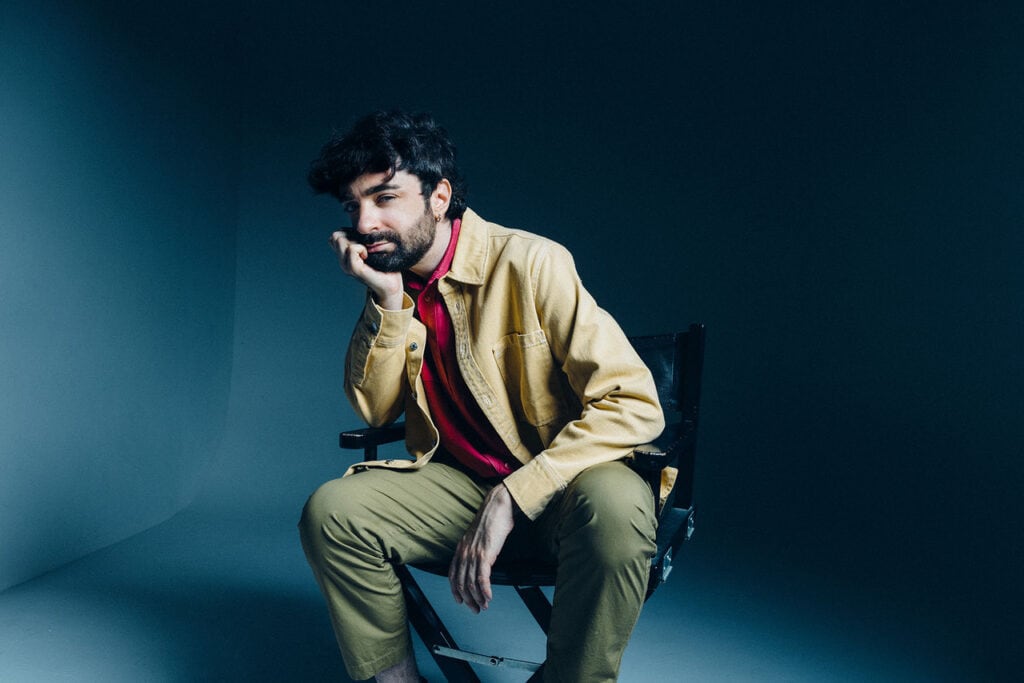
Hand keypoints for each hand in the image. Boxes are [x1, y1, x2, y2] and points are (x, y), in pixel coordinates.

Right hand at [328, 230, 403, 309]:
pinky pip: (351, 249)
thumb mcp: (370, 248)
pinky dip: (361, 248)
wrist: (392, 285)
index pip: (335, 235)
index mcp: (345, 256)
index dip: (347, 232)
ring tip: (367, 252)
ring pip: (341, 240)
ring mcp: (347, 266)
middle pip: (336, 236)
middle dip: (351, 235)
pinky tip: (368, 256)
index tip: (363, 241)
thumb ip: (361, 239)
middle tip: (366, 246)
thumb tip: (359, 223)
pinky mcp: (354, 270)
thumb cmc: (384, 266)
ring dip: (357, 241)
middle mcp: (343, 262)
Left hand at [449, 484, 515, 612]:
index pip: (452, 574)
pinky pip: (482, 578)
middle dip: (468, 599)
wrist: (498, 507)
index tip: (460, 601)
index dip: (455, 590)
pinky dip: (485, 590)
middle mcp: (464, 552)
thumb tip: (480, 561)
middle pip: (461, 582)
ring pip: (471, 583)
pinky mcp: (485, 554)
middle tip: (476, 609)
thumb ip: (475, 549)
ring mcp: (474, 554)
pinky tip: (489, 597)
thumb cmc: (491, 519)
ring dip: (478, 598)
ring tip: (484, 606)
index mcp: (461, 548)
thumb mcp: (478, 536)